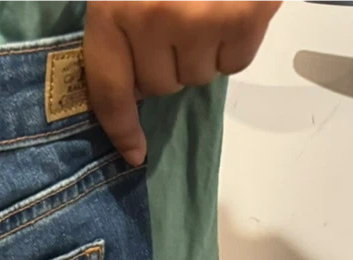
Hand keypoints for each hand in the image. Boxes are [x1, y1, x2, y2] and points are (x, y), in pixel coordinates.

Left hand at [84, 0, 281, 164]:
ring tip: (209, 6)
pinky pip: (235, 61)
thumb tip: (134, 87)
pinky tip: (234, 7)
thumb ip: (121, 26)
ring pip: (199, 76)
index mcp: (113, 8)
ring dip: (205, 50)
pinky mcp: (242, 19)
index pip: (110, 89)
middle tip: (181, 18)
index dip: (120, 127)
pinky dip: (237, 41)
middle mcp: (152, 19)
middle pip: (159, 86)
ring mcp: (198, 20)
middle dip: (169, 62)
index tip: (133, 151)